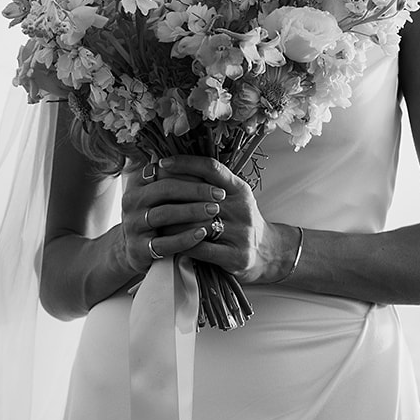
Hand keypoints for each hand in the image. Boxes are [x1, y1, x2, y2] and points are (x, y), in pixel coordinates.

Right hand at [119, 159, 228, 274]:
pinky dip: (185, 238)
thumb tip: (206, 162)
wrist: (135, 249)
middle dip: (196, 190)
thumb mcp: (157, 193)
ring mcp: (133, 224)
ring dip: (192, 211)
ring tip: (214, 211)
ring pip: (165, 214)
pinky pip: (164, 243)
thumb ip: (173, 177)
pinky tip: (202, 233)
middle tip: (219, 194)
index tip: (214, 178)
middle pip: (165, 189)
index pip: (165, 170)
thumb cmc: (155, 214)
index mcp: (138, 182)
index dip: (191, 172)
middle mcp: (132, 200)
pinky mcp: (139, 248)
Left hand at [158, 155, 294, 283]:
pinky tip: (170, 243)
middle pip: (200, 196)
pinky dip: (184, 245)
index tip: (162, 163)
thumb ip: (210, 183)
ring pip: (198, 224)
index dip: (185, 163)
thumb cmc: (241, 220)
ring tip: (156, 219)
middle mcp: (242, 208)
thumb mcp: (233, 196)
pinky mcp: (237, 256)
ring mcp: (241, 233)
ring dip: (173, 223)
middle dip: (172, 195)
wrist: (268, 252)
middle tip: (151, 194)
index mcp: (240, 189)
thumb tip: (174, 165)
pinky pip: (203, 249)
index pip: (211, 168)